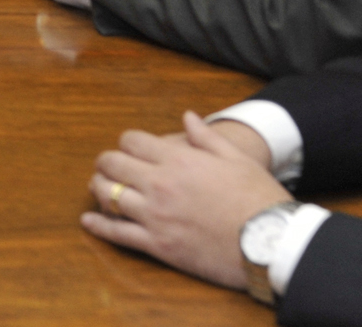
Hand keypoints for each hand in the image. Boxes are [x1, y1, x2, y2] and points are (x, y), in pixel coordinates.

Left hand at [81, 111, 292, 290]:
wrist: (272, 241)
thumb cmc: (259, 197)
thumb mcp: (235, 157)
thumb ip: (205, 136)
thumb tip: (187, 116)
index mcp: (178, 159)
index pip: (132, 141)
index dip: (128, 143)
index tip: (130, 149)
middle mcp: (160, 184)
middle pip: (113, 165)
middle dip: (107, 163)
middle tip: (108, 167)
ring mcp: (156, 215)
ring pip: (109, 196)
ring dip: (100, 189)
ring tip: (100, 188)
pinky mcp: (159, 245)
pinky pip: (118, 234)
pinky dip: (99, 226)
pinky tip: (89, 221)